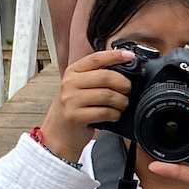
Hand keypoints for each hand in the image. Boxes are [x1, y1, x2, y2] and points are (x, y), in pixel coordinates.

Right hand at [41, 48, 135, 164]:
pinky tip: (114, 115)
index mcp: (72, 72)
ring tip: (122, 105)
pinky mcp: (76, 116)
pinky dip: (115, 114)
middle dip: (123, 84)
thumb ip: (96, 75)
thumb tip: (124, 66)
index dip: (115, 56)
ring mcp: (71, 100)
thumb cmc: (74, 108)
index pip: (96, 58)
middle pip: (106, 77)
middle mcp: (70, 83)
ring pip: (108, 95)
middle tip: (128, 90)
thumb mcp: (79, 87)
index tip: (130, 56)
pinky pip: (104, 112)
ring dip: (121, 101)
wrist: (58, 133)